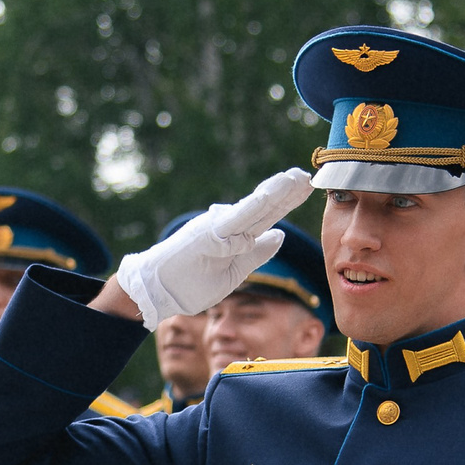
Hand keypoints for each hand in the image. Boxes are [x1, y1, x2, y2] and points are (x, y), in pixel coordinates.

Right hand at [112, 169, 312, 327]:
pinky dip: (249, 209)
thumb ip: (256, 253)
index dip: (287, 200)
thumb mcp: (234, 272)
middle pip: (265, 207)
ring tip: (295, 178)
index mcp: (236, 237)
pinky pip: (232, 222)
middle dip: (287, 191)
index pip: (268, 215)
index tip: (308, 185)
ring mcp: (217, 229)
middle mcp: (229, 227)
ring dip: (274, 193)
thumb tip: (278, 235)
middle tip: (309, 173)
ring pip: (252, 209)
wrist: (156, 291)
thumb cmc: (190, 283)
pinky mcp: (206, 235)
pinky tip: (267, 196)